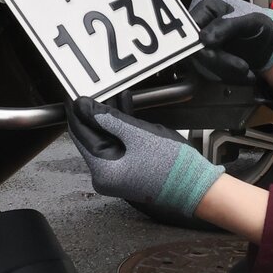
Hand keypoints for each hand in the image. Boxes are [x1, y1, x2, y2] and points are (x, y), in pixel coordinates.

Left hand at [65, 98, 222, 223]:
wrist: (197, 186)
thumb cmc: (172, 165)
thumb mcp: (137, 135)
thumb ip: (108, 119)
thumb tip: (83, 106)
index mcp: (102, 170)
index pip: (80, 133)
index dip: (77, 110)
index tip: (75, 92)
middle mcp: (105, 175)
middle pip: (93, 135)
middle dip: (96, 111)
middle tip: (95, 87)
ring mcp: (117, 174)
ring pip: (108, 137)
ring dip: (111, 116)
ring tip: (112, 92)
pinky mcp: (129, 169)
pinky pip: (120, 144)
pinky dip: (122, 127)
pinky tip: (124, 107)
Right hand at [189, 0, 272, 86]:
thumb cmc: (262, 24)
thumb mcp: (249, 20)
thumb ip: (226, 25)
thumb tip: (204, 38)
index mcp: (207, 8)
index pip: (191, 26)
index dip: (199, 41)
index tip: (213, 48)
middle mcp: (201, 27)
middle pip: (196, 50)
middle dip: (220, 62)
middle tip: (242, 67)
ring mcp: (203, 46)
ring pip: (203, 66)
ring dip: (227, 73)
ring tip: (247, 71)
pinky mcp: (208, 63)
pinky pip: (212, 75)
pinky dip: (229, 78)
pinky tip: (244, 75)